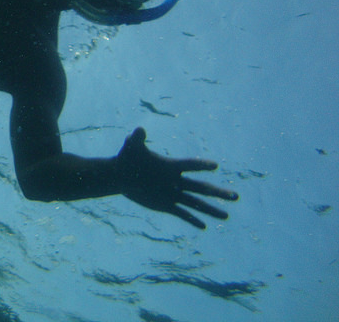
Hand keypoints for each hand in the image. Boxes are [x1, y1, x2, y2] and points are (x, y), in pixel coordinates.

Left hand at [116, 128, 238, 228]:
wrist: (121, 175)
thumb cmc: (127, 158)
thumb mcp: (131, 147)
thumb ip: (136, 139)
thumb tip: (138, 130)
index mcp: (171, 166)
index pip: (190, 165)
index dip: (201, 165)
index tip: (215, 165)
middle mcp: (176, 180)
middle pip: (201, 187)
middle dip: (218, 193)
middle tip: (236, 196)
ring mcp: (172, 194)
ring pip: (195, 203)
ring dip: (211, 209)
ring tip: (226, 215)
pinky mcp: (165, 205)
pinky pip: (182, 213)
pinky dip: (192, 219)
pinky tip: (203, 226)